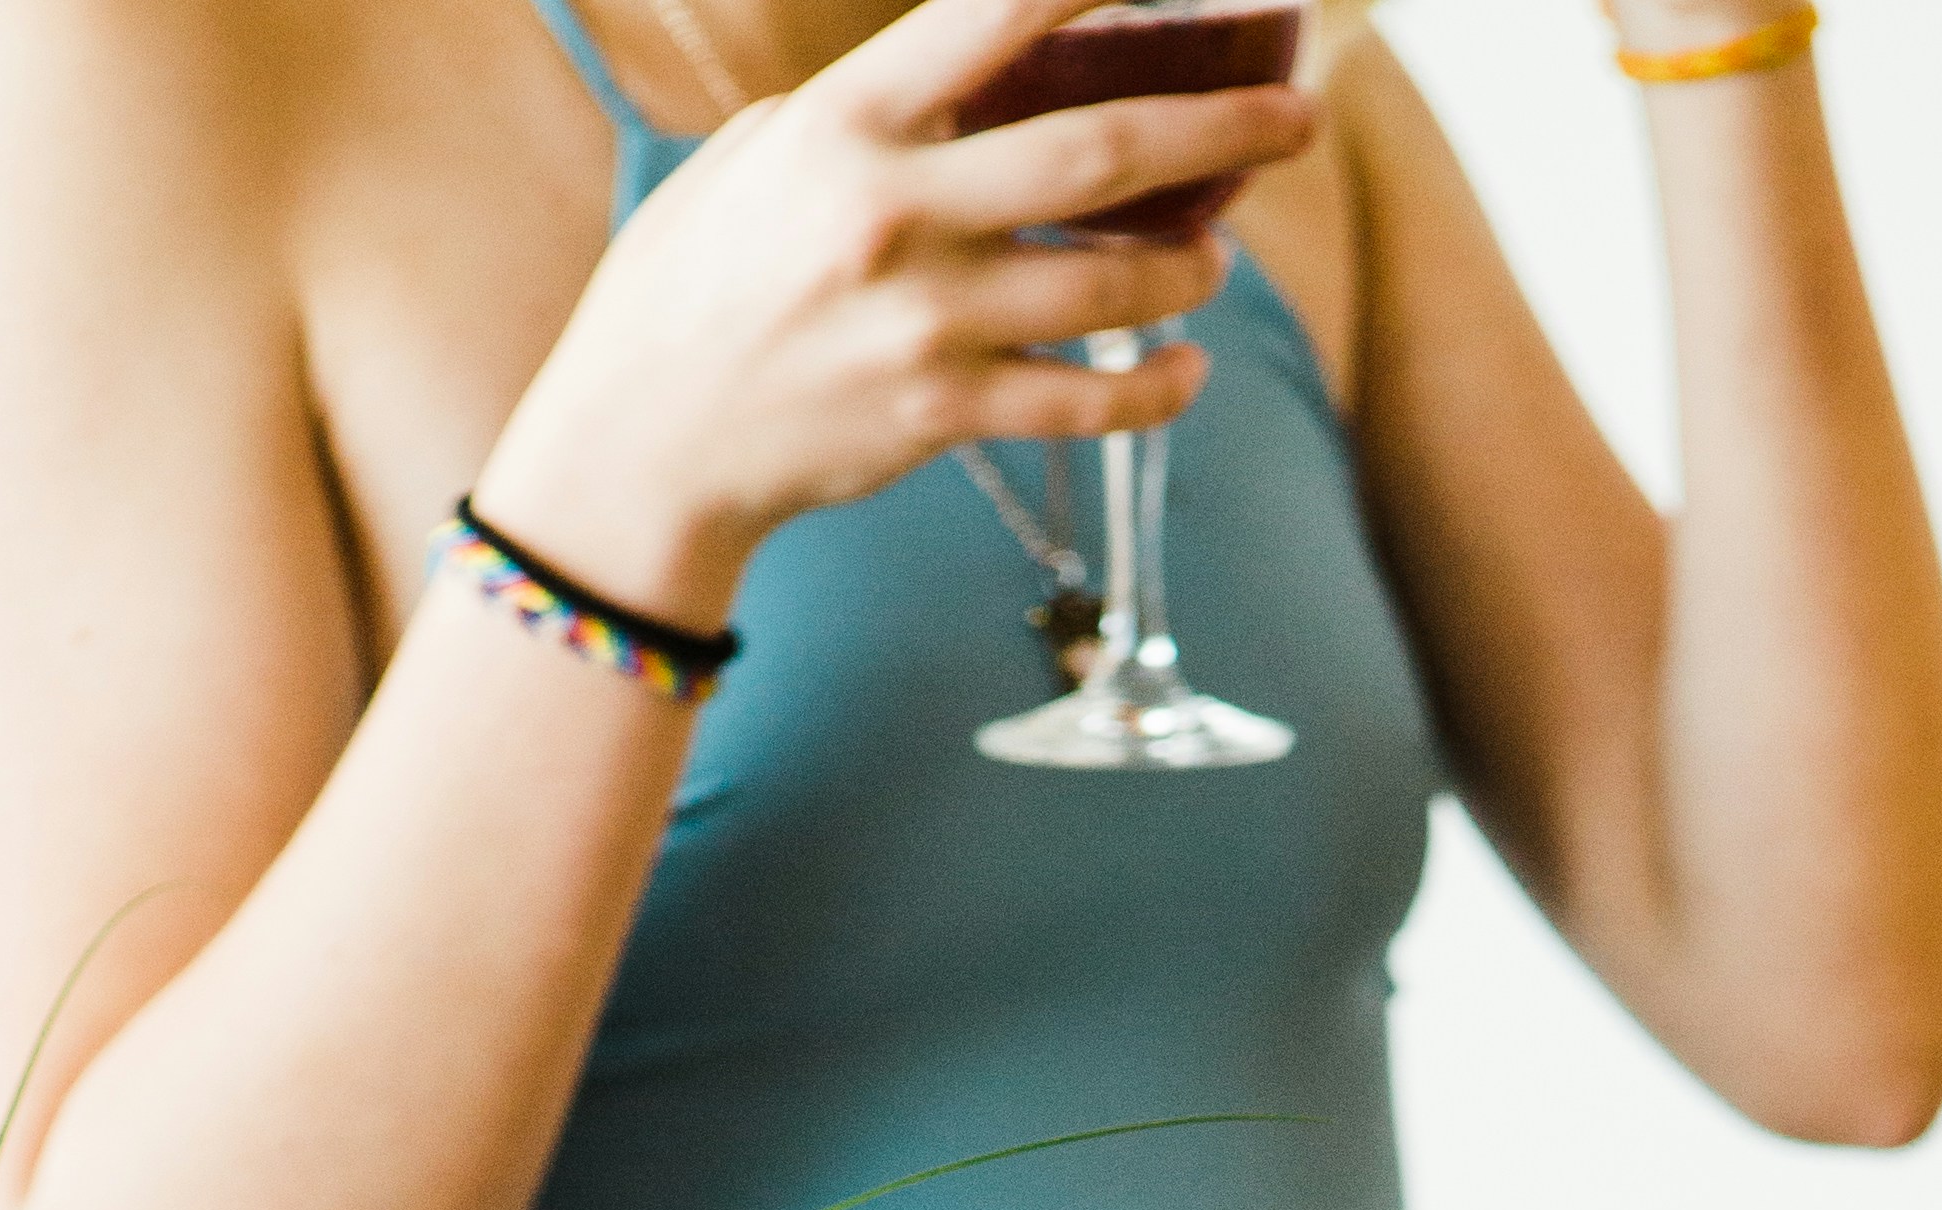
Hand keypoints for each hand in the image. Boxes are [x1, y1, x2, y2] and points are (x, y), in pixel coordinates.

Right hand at [473, 0, 1320, 623]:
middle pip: (1099, 154)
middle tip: (1296, 120)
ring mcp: (925, 323)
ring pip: (1111, 288)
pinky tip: (1185, 367)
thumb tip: (1009, 80)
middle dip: (1219, 130)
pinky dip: (1152, 388)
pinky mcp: (942, 416)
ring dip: (1189, 268)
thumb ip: (887, 113)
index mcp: (850, 120)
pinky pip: (1085, 403)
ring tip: (1215, 254)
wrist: (646, 436)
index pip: (996, 14)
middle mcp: (894, 214)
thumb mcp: (776, 153)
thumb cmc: (707, 274)